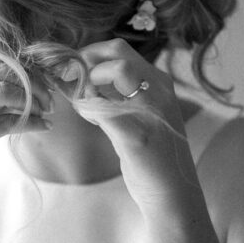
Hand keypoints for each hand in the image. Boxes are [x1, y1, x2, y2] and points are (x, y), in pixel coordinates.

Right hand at [0, 47, 51, 213]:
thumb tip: (26, 82)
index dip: (23, 60)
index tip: (41, 75)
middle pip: (3, 69)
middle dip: (35, 81)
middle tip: (50, 96)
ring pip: (5, 91)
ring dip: (35, 100)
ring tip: (47, 111)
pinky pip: (6, 122)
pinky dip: (32, 123)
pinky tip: (44, 126)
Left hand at [64, 38, 201, 208]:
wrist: (173, 193)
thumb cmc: (152, 156)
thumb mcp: (140, 115)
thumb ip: (118, 95)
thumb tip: (82, 78)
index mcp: (159, 83)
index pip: (120, 49)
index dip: (90, 55)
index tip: (74, 71)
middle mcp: (159, 90)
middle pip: (116, 51)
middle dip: (85, 61)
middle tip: (70, 80)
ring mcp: (151, 110)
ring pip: (115, 70)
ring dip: (87, 82)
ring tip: (83, 103)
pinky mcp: (137, 134)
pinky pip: (103, 107)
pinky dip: (88, 108)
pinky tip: (90, 120)